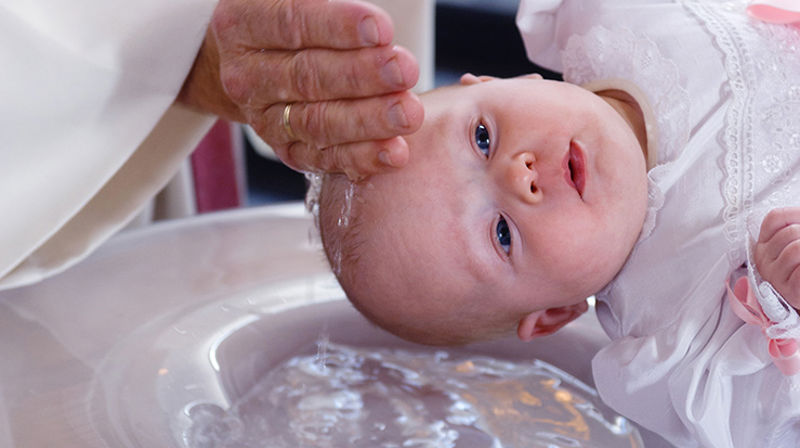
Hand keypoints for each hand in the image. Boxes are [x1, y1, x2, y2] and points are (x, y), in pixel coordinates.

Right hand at [178, 0, 423, 180]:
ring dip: (368, 120)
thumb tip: (365, 15)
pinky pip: (324, 158)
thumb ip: (320, 1)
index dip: (337, 28)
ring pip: (317, 123)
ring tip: (408, 113)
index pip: (291, 23)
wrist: (253, 64)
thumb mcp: (292, 0)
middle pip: (307, 76)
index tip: (382, 30)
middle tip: (404, 71)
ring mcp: (265, 119)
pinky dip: (362, 157)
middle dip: (361, 75)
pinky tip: (394, 152)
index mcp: (241, 26)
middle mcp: (246, 76)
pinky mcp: (287, 150)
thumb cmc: (285, 20)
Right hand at [754, 207, 799, 308]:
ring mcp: (775, 276)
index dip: (796, 214)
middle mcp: (764, 259)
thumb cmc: (798, 269)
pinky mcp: (789, 289)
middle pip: (790, 232)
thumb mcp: (791, 245)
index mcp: (764, 244)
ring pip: (796, 248)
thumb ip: (793, 227)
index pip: (775, 218)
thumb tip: (799, 218)